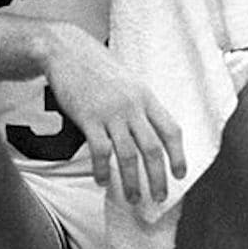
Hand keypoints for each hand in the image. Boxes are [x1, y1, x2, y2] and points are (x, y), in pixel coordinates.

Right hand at [42, 26, 184, 203]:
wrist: (67, 51)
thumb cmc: (98, 68)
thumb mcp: (129, 82)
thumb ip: (140, 105)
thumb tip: (151, 132)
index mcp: (147, 97)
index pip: (171, 129)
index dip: (178, 155)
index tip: (181, 175)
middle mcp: (133, 106)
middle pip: (153, 148)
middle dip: (158, 177)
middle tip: (159, 198)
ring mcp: (111, 112)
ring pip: (128, 155)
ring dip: (131, 181)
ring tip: (132, 198)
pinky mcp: (88, 118)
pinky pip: (100, 151)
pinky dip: (102, 170)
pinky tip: (102, 181)